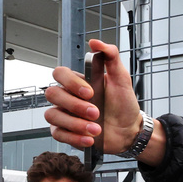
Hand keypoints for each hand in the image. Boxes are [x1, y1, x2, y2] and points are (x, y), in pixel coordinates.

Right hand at [45, 39, 142, 153]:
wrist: (130, 130)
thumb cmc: (124, 105)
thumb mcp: (122, 79)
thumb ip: (111, 57)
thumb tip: (96, 42)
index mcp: (77, 82)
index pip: (59, 73)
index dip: (71, 83)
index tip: (91, 93)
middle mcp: (67, 97)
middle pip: (52, 94)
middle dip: (74, 105)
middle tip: (96, 113)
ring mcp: (64, 115)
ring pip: (52, 115)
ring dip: (75, 123)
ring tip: (97, 129)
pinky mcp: (66, 132)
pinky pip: (57, 134)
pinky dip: (73, 138)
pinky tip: (90, 139)